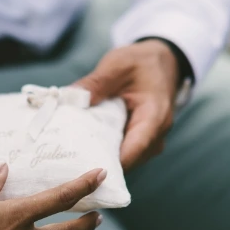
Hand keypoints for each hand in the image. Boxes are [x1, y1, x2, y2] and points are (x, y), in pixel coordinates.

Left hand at [75, 40, 178, 169]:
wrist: (162, 61)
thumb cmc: (142, 62)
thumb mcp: (118, 65)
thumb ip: (95, 83)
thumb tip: (69, 98)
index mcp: (155, 116)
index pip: (134, 149)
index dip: (110, 162)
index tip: (83, 167)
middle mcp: (156, 135)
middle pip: (127, 160)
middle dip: (99, 161)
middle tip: (68, 160)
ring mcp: (150, 142)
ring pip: (124, 161)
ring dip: (101, 157)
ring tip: (72, 154)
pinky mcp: (141, 143)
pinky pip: (123, 154)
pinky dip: (105, 150)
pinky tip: (84, 145)